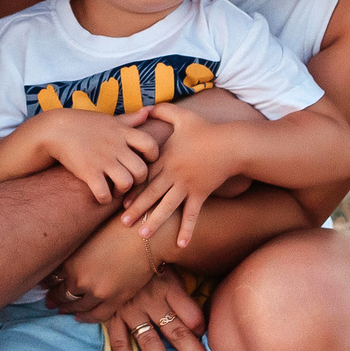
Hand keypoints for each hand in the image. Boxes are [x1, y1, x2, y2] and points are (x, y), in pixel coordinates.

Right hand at [35, 107, 160, 204]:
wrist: (55, 129)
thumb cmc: (84, 124)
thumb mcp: (110, 119)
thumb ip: (131, 118)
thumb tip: (149, 110)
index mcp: (122, 132)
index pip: (150, 145)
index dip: (153, 156)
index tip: (145, 160)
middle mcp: (115, 146)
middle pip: (142, 169)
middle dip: (139, 179)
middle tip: (131, 180)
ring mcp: (102, 160)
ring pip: (126, 183)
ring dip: (123, 190)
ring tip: (116, 189)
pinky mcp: (88, 172)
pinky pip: (104, 193)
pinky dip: (105, 199)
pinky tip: (101, 194)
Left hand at [44, 213, 160, 320]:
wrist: (147, 236)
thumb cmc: (120, 226)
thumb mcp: (90, 234)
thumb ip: (76, 249)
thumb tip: (66, 255)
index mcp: (71, 260)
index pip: (52, 277)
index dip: (47, 282)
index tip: (44, 284)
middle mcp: (80, 279)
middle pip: (61, 293)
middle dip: (53, 297)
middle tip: (48, 300)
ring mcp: (98, 292)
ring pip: (76, 306)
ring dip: (67, 308)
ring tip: (62, 309)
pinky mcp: (115, 300)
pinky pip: (96, 315)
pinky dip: (86, 318)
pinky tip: (79, 317)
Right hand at [104, 273, 219, 350]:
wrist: (113, 251)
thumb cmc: (146, 263)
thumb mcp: (168, 268)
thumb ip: (181, 293)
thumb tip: (198, 324)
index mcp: (169, 287)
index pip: (191, 314)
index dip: (201, 328)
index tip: (206, 338)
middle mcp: (152, 301)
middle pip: (178, 332)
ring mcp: (131, 310)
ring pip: (150, 341)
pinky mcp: (112, 317)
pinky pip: (119, 343)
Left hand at [118, 103, 238, 249]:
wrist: (230, 144)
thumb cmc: (206, 129)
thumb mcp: (182, 117)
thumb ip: (163, 111)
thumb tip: (148, 106)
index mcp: (166, 158)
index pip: (145, 176)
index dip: (132, 188)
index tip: (119, 200)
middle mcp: (174, 174)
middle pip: (151, 194)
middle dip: (137, 209)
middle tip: (123, 223)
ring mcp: (187, 186)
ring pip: (168, 207)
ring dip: (155, 222)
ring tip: (143, 235)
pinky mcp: (200, 194)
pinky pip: (192, 214)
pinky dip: (187, 229)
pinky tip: (180, 244)